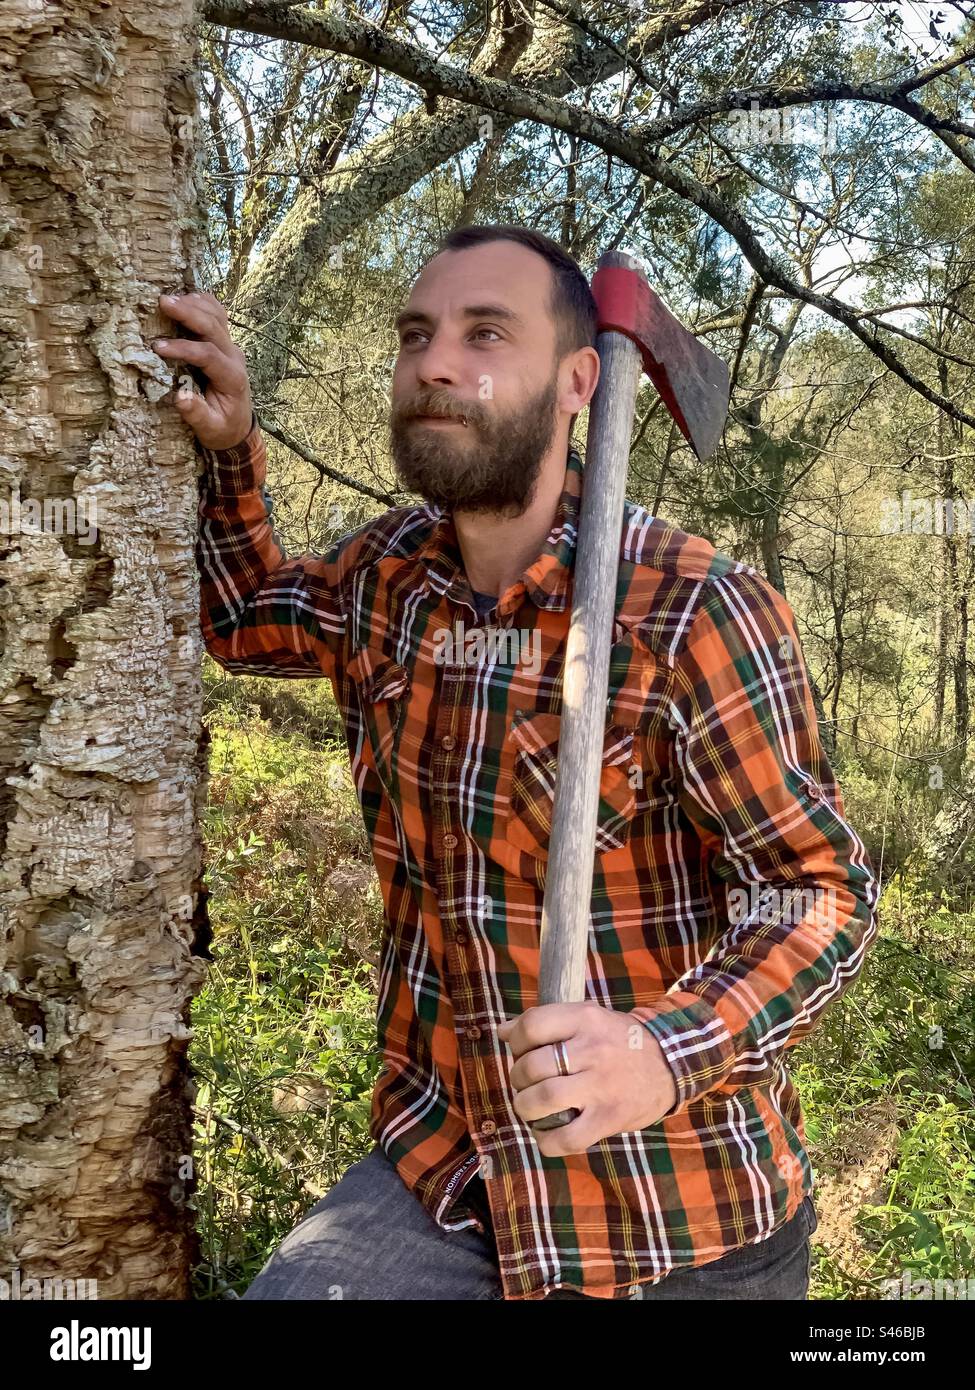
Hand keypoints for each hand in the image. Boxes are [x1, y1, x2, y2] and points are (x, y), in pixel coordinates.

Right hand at [153, 290, 253, 449]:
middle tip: (162, 302)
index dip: (183, 348)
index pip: (208, 355)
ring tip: (169, 298)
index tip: (157, 347)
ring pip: (217, 316)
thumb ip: (197, 414)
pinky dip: (202, 303)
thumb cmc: (221, 428)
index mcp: (232, 378)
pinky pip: (218, 316)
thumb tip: (180, 397)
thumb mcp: (209, 429)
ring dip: (194, 304)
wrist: (238, 427)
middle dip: (188, 313)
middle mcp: (235, 358)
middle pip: (214, 327)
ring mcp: (232, 347)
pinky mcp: (225, 343)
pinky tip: (185, 297)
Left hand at [496, 1001, 677, 1157]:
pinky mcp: (609, 1118)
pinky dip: (547, 1141)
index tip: (519, 1050)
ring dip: (525, 1107)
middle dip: (517, 1078)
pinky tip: (546, 1133)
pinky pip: (566, 1138)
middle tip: (524, 1082)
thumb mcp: (590, 1017)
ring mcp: (601, 1086)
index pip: (532, 1025)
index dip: (515, 1041)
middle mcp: (592, 1050)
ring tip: (529, 1106)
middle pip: (532, 1066)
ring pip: (542, 1099)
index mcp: (586, 1019)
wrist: (671, 1065)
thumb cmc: (619, 1041)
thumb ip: (549, 1021)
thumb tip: (503, 1032)